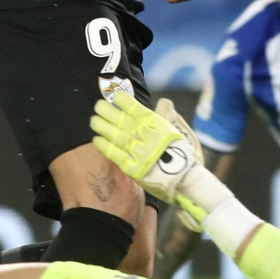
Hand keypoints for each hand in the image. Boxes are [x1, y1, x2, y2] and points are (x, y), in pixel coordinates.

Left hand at [91, 91, 222, 228]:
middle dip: (108, 111)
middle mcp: (146, 136)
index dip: (124, 102)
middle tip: (98, 105)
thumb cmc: (184, 156)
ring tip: (93, 120)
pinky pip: (115, 154)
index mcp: (157, 126)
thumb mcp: (178, 131)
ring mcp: (138, 152)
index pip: (137, 109)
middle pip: (122, 121)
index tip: (115, 96)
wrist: (186, 181)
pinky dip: (105, 146)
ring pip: (116, 135)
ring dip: (103, 127)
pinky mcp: (133, 167)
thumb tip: (164, 102)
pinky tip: (96, 139)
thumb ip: (167, 116)